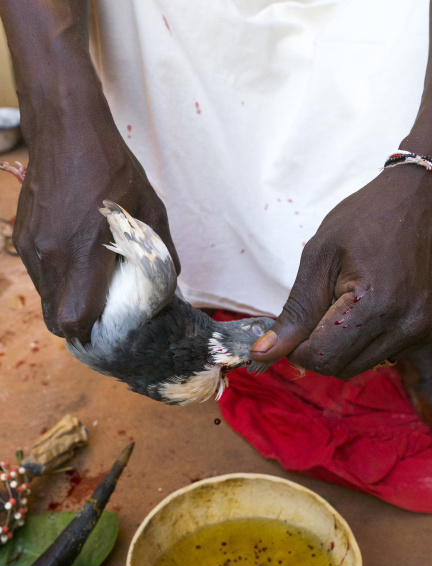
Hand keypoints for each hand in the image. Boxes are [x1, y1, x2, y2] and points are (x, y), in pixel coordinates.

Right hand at [13, 95, 178, 343]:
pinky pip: (38, 275)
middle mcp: (52, 255)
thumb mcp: (151, 209)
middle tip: (101, 312)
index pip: (74, 318)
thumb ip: (161, 253)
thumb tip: (170, 284)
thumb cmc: (113, 168)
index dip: (91, 331)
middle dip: (78, 324)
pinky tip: (75, 258)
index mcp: (85, 252)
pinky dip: (56, 279)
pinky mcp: (22, 237)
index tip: (109, 325)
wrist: (66, 129)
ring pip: (45, 299)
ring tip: (90, 282)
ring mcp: (32, 247)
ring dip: (66, 301)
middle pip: (55, 319)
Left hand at [251, 165, 431, 377]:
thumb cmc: (364, 220)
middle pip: (342, 368)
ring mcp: (426, 330)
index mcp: (376, 304)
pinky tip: (374, 305)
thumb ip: (294, 313)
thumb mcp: (318, 259)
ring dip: (345, 345)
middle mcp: (408, 324)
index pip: (323, 358)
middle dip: (321, 346)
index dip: (299, 348)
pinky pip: (387, 354)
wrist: (420, 198)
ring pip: (363, 366)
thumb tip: (264, 355)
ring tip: (350, 301)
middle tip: (323, 305)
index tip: (296, 325)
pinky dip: (369, 340)